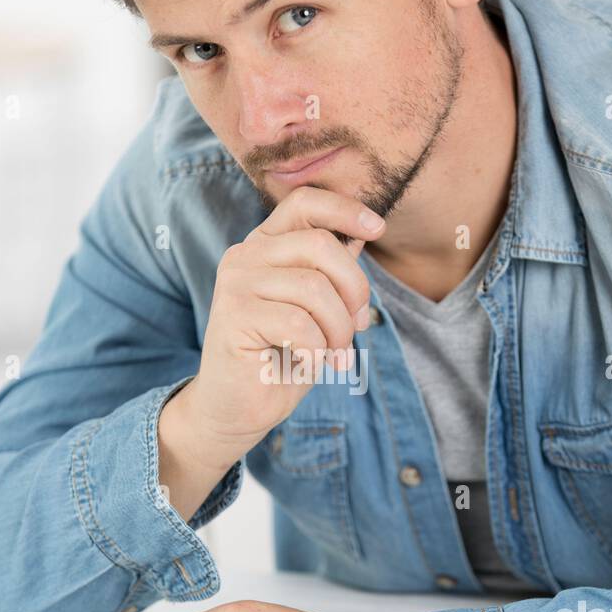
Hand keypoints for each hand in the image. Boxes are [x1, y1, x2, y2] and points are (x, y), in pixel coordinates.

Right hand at [168, 187, 384, 472]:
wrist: (237, 408)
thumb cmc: (280, 356)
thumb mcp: (316, 309)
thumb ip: (331, 273)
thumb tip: (362, 237)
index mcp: (266, 245)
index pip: (305, 202)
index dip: (346, 209)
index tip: (378, 230)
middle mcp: (245, 255)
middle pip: (321, 245)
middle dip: (354, 289)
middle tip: (357, 327)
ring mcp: (236, 283)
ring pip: (315, 289)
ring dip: (338, 329)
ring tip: (334, 354)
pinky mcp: (234, 316)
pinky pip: (299, 324)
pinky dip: (318, 349)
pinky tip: (313, 364)